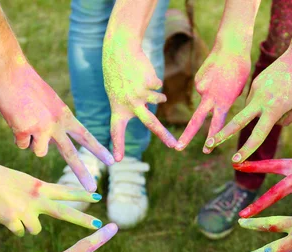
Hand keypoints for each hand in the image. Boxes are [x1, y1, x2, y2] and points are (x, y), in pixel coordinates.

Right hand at [0, 61, 113, 191]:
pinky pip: (21, 145)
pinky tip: (15, 120)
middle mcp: (57, 124)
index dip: (99, 150)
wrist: (10, 71)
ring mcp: (41, 128)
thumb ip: (54, 123)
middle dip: (82, 173)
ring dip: (33, 144)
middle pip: (71, 154)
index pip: (86, 136)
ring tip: (27, 123)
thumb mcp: (50, 103)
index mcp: (66, 116)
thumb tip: (47, 144)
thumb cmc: (28, 85)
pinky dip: (17, 136)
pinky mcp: (23, 130)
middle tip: (93, 190)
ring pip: (40, 152)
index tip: (112, 162)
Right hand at [0, 159, 101, 235]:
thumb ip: (37, 196)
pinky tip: (4, 216)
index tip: (98, 197)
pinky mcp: (13, 221)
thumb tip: (41, 216)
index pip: (66, 192)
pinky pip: (20, 233)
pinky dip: (13, 227)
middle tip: (99, 225)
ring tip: (13, 212)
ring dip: (27, 226)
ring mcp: (26, 211)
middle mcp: (37, 199)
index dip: (82, 195)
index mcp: (40, 187)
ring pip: (36, 230)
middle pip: (64, 212)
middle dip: (83, 220)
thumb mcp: (24, 183)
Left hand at [103, 39, 175, 160]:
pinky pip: (158, 87)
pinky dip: (154, 82)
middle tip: (174, 146)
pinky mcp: (150, 83)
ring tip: (145, 83)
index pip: (116, 131)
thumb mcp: (118, 93)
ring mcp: (141, 94)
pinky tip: (144, 74)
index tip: (118, 160)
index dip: (118, 145)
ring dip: (157, 95)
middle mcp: (130, 104)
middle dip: (164, 136)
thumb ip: (130, 106)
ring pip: (159, 100)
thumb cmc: (117, 73)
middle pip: (151, 123)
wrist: (120, 51)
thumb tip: (152, 112)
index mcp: (118, 108)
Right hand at [176, 46, 250, 150]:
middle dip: (187, 136)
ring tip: (222, 79)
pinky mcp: (197, 80)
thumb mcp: (239, 90)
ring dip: (211, 93)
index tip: (206, 151)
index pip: (216, 125)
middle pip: (196, 120)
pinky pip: (202, 87)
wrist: (231, 47)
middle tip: (178, 148)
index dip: (212, 139)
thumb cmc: (240, 69)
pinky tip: (215, 74)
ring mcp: (201, 88)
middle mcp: (210, 97)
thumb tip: (215, 105)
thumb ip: (226, 101)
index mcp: (224, 102)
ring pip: (204, 98)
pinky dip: (208, 84)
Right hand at [204, 47, 291, 162]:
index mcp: (274, 109)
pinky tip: (275, 88)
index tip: (236, 160)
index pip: (258, 135)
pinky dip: (261, 99)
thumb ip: (285, 120)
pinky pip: (254, 98)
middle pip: (238, 122)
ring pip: (250, 109)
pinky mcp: (255, 82)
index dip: (246, 149)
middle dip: (222, 135)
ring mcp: (256, 90)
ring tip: (282, 95)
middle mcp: (261, 100)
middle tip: (209, 144)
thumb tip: (270, 124)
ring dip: (258, 111)